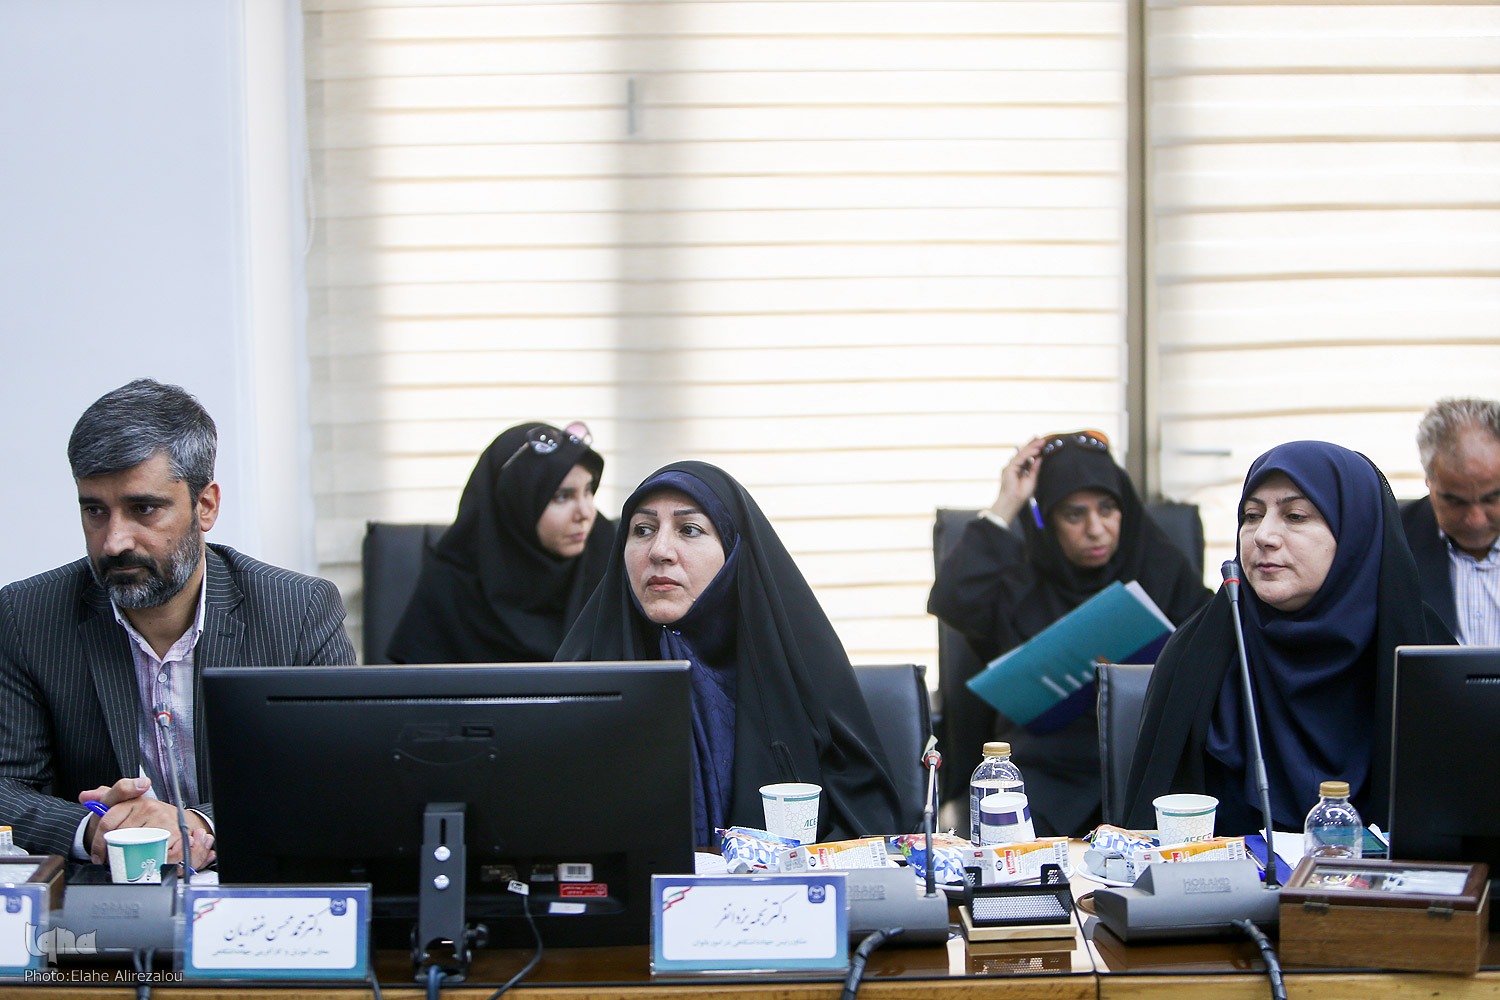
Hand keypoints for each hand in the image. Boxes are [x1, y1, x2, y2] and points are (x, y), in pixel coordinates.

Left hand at [81, 778, 215, 868]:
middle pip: (121, 838)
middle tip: (112, 862)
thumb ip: (102, 797)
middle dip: (114, 853)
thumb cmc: (147, 814)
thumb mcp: (124, 802)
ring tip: (129, 864)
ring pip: (138, 847)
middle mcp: (149, 807)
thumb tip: (85, 797)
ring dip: (132, 860)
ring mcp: (164, 819)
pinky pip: (161, 854)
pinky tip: (152, 861)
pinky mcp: (178, 832)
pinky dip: (155, 861)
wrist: (177, 818)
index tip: (97, 856)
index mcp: (134, 799)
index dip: (98, 843)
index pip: (108, 821)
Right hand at [990, 437, 1045, 523]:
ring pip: (1022, 453)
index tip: (1040, 442)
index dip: (1033, 448)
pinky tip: (1036, 450)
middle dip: (1033, 444)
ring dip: (1032, 447)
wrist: (1013, 501)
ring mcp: (1011, 466)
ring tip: (1041, 442)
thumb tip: (1040, 457)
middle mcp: (1014, 465)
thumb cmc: (1021, 493)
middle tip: (1042, 438)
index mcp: (1019, 468)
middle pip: (1024, 452)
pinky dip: (1029, 453)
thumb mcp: (1032, 478)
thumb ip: (1035, 467)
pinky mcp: (1009, 468)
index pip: (1026, 456)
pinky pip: (1020, 458)